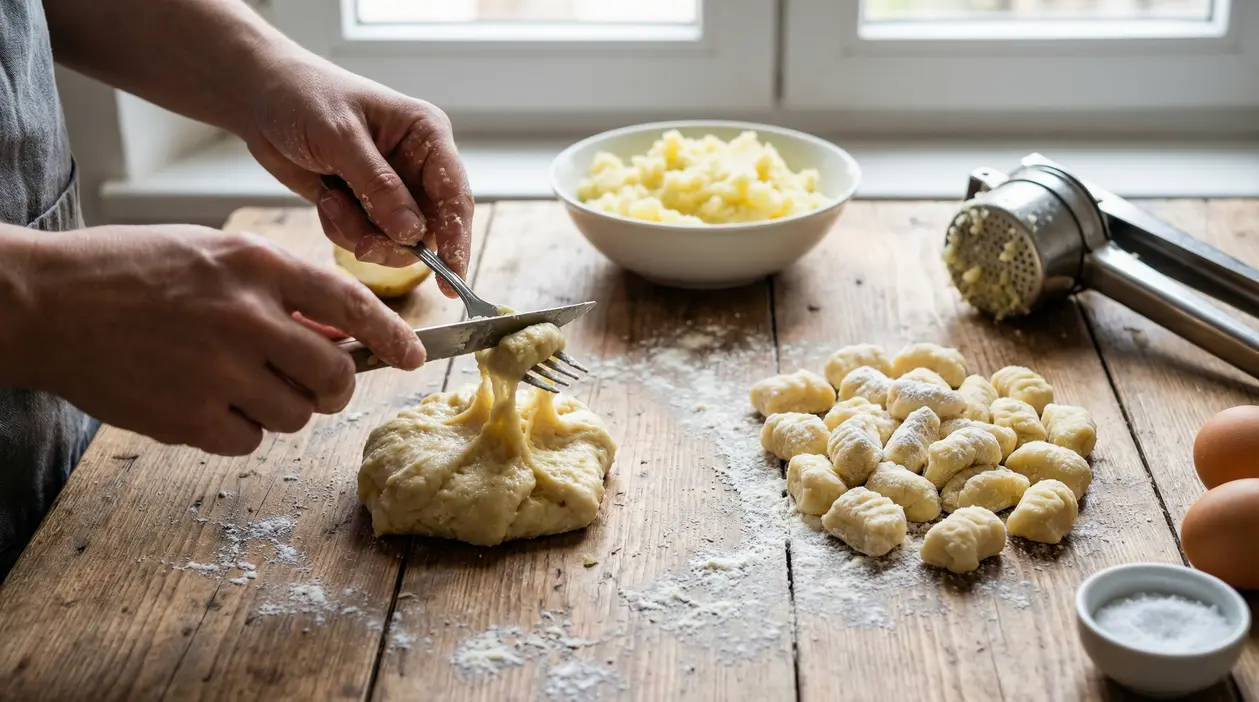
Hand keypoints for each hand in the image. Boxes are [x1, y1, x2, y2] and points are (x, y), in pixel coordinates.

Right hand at [17, 225, 424, 455]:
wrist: (45, 303)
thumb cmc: (129, 270)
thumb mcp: (214, 254)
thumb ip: (279, 291)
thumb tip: (338, 336)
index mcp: (256, 265)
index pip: (353, 305)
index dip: (393, 337)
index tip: (414, 357)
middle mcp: (246, 317)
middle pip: (335, 377)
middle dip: (333, 387)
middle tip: (313, 383)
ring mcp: (218, 370)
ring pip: (296, 415)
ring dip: (281, 409)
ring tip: (237, 383)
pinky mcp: (188, 416)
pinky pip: (249, 441)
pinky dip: (238, 430)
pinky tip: (205, 402)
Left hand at [242, 55, 473, 295]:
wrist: (261, 97)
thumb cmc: (303, 97)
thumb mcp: (340, 137)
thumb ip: (378, 186)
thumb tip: (412, 233)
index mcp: (426, 136)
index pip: (455, 195)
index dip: (458, 239)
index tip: (452, 277)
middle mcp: (417, 165)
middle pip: (428, 228)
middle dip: (393, 242)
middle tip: (362, 244)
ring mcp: (392, 188)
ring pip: (396, 240)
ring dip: (360, 233)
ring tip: (331, 202)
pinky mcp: (365, 204)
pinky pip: (366, 238)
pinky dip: (342, 230)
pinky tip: (325, 200)